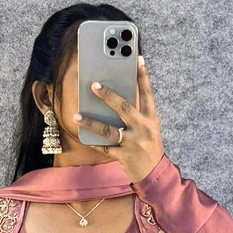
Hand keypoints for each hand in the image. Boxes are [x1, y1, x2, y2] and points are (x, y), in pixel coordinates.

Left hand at [73, 54, 164, 183]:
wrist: (155, 174)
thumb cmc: (149, 148)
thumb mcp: (149, 128)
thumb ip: (137, 113)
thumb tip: (116, 98)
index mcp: (151, 119)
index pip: (147, 93)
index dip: (142, 75)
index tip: (137, 58)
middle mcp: (143, 128)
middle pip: (124, 108)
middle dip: (108, 96)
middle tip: (94, 85)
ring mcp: (133, 143)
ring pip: (109, 130)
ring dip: (91, 122)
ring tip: (77, 115)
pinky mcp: (124, 156)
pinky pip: (104, 147)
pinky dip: (93, 142)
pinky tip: (83, 136)